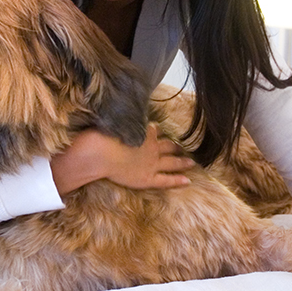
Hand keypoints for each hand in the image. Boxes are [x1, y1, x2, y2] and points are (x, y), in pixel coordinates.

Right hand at [50, 124, 194, 194]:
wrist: (100, 153)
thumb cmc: (101, 136)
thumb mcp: (110, 122)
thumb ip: (117, 119)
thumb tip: (112, 109)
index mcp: (142, 131)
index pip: (153, 130)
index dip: (157, 131)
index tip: (160, 130)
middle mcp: (150, 145)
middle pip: (166, 145)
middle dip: (175, 145)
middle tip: (185, 146)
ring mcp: (152, 162)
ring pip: (171, 161)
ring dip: (182, 161)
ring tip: (191, 162)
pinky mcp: (148, 177)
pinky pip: (167, 179)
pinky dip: (177, 180)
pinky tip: (188, 181)